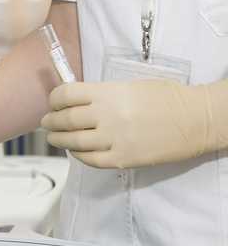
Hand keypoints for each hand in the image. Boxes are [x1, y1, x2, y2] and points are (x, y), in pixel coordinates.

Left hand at [41, 80, 213, 168]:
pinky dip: (78, 155)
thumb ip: (102, 94)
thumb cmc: (167, 98)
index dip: (54, 99)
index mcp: (109, 93)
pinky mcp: (121, 159)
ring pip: (73, 142)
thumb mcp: (131, 86)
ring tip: (55, 137)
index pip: (66, 95)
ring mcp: (113, 140)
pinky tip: (75, 150)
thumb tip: (76, 102)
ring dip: (59, 139)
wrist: (197, 120)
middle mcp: (107, 116)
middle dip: (51, 121)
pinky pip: (89, 160)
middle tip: (47, 123)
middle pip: (65, 120)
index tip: (53, 103)